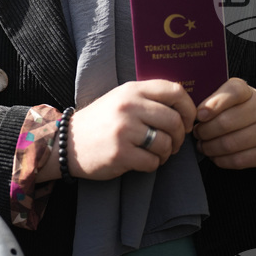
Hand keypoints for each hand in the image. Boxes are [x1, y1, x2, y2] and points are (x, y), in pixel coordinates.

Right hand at [64, 80, 195, 180]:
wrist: (67, 142)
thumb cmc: (100, 121)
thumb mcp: (120, 99)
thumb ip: (148, 98)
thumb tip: (185, 109)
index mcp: (131, 90)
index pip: (175, 91)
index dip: (189, 108)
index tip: (188, 121)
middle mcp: (129, 107)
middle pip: (175, 120)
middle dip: (180, 137)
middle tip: (174, 143)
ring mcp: (124, 130)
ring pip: (166, 143)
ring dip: (167, 153)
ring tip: (156, 153)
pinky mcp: (121, 153)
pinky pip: (153, 161)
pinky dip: (153, 164)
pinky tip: (142, 161)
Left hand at [194, 78, 255, 169]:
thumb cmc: (251, 112)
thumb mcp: (239, 99)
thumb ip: (217, 99)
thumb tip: (189, 110)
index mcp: (250, 93)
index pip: (233, 92)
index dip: (214, 103)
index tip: (199, 114)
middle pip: (225, 123)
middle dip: (204, 131)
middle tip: (196, 134)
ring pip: (229, 144)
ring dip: (210, 148)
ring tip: (203, 146)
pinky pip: (238, 160)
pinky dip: (221, 160)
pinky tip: (215, 157)